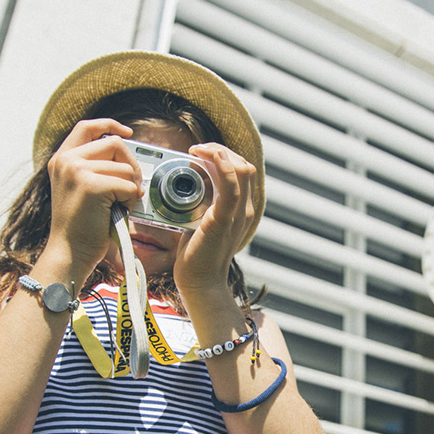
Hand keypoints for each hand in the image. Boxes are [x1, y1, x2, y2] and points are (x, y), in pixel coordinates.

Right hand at [44, 119, 142, 276]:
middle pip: (115, 144)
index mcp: (62, 159)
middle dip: (132, 165)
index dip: (110, 126)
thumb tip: (128, 157)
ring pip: (125, 167)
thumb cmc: (81, 226)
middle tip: (132, 188)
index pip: (87, 127)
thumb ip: (95, 169)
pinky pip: (128, 185)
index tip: (127, 133)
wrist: (70, 252)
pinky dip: (130, 201)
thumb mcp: (81, 189)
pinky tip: (117, 212)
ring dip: (130, 189)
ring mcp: (77, 170)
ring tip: (117, 206)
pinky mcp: (91, 185)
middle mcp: (66, 160)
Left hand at [173, 143, 256, 294]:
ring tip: (197, 151)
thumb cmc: (197, 257)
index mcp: (241, 210)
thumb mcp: (201, 222)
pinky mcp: (223, 220)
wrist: (200, 283)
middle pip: (245, 165)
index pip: (243, 172)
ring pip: (242, 170)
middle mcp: (244, 210)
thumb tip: (188, 187)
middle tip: (197, 150)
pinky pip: (231, 187)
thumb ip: (203, 205)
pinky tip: (208, 157)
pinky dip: (222, 167)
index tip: (201, 154)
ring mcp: (237, 215)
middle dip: (221, 150)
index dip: (224, 156)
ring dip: (219, 153)